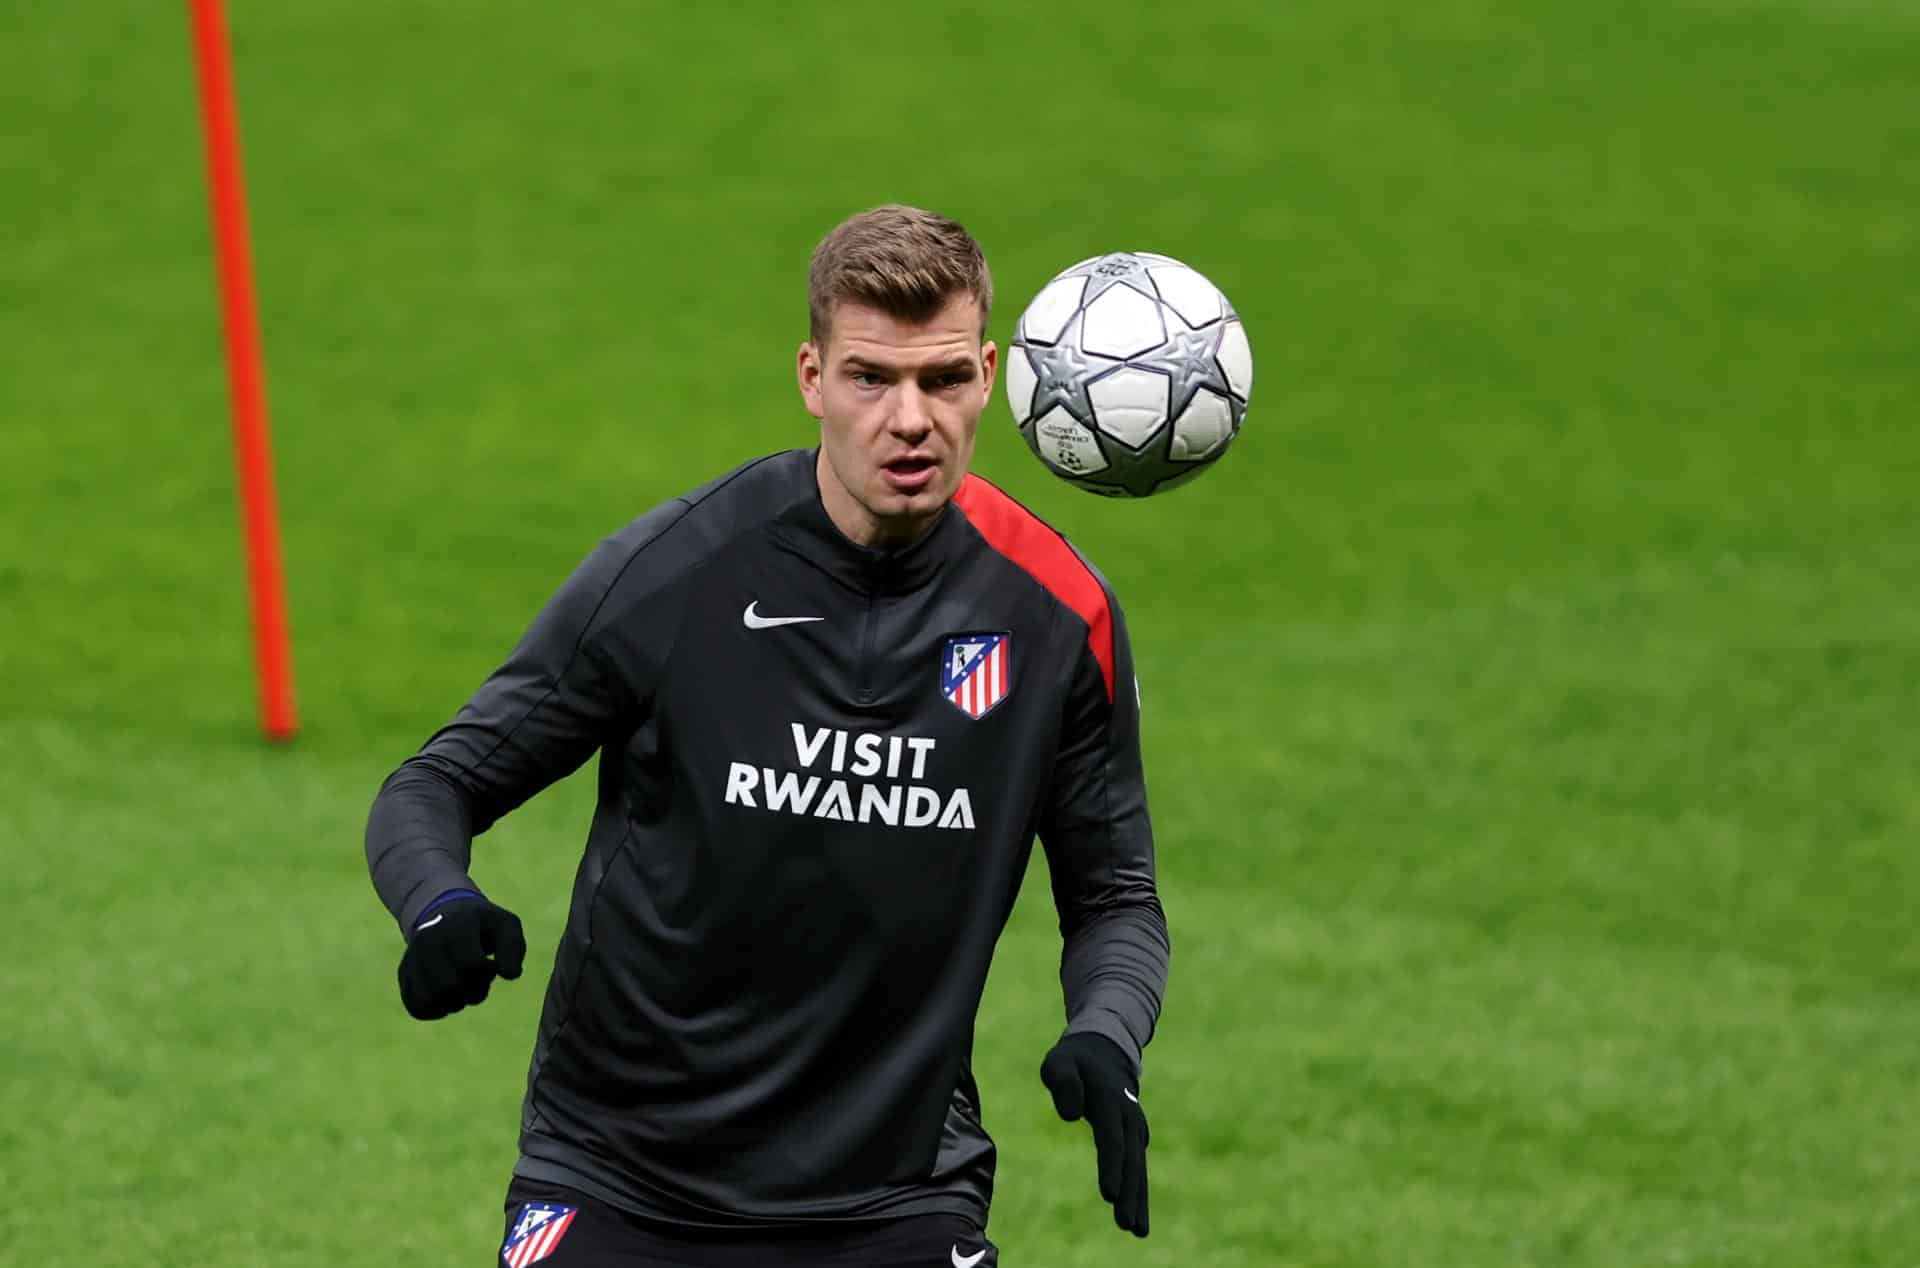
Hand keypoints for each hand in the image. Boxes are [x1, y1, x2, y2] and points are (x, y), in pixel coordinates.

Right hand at [396, 897, 525, 1019]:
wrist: (446, 913)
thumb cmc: (483, 925)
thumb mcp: (506, 926)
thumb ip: (513, 948)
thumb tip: (510, 975)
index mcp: (457, 925)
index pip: (471, 965)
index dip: (487, 973)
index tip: (491, 965)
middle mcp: (428, 939)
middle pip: (449, 987)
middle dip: (473, 992)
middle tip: (479, 980)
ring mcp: (412, 957)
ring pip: (429, 1001)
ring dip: (454, 1004)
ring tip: (463, 988)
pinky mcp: (404, 973)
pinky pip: (417, 1008)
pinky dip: (437, 1010)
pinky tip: (448, 996)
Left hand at [1040, 1032, 1148, 1236]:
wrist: (1105, 1050)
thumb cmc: (1074, 1060)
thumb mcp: (1059, 1062)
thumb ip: (1063, 1082)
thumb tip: (1071, 1115)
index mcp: (1110, 1098)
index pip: (1111, 1138)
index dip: (1111, 1166)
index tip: (1109, 1195)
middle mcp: (1129, 1115)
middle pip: (1129, 1159)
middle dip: (1128, 1192)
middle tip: (1125, 1224)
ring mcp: (1135, 1127)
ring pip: (1138, 1168)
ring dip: (1138, 1199)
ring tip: (1136, 1231)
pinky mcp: (1134, 1137)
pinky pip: (1137, 1168)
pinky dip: (1139, 1193)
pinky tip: (1138, 1221)